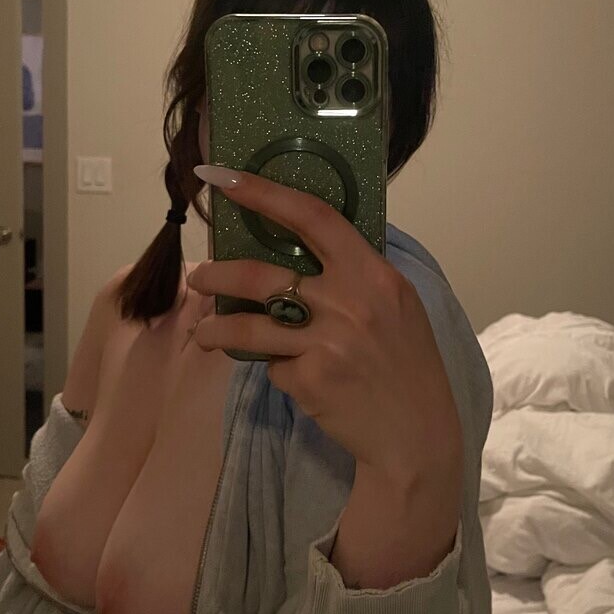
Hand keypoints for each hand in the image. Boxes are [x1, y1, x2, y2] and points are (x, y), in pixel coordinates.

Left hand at [187, 164, 462, 481]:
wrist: (415, 435)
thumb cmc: (406, 364)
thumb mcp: (398, 304)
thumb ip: (357, 274)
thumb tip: (304, 243)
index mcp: (373, 273)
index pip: (313, 216)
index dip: (263, 193)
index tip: (222, 177)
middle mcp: (349, 302)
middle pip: (260, 275)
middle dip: (216, 275)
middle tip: (197, 276)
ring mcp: (327, 343)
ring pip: (247, 326)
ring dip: (215, 331)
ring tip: (204, 334)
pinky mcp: (309, 380)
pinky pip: (273, 366)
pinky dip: (275, 369)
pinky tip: (291, 377)